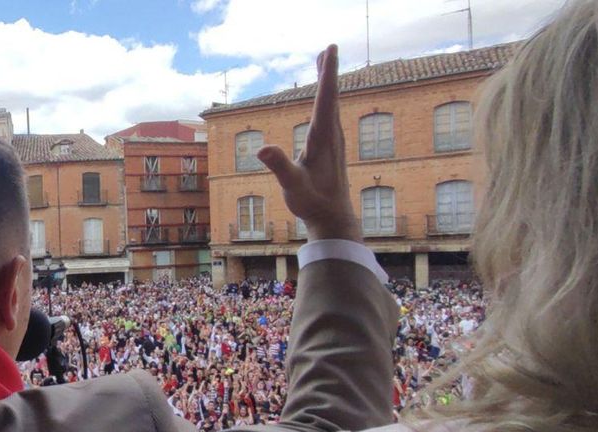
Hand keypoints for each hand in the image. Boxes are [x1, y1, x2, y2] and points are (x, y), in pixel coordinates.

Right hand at [257, 45, 359, 241]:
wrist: (333, 217)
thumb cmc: (312, 202)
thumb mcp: (292, 186)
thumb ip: (279, 166)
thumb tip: (263, 149)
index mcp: (323, 138)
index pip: (325, 98)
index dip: (327, 74)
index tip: (330, 50)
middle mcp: (332, 135)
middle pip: (331, 95)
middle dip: (329, 71)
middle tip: (330, 47)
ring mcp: (334, 140)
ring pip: (332, 103)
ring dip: (328, 81)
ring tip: (324, 61)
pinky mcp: (331, 146)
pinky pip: (330, 113)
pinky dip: (326, 97)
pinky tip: (324, 96)